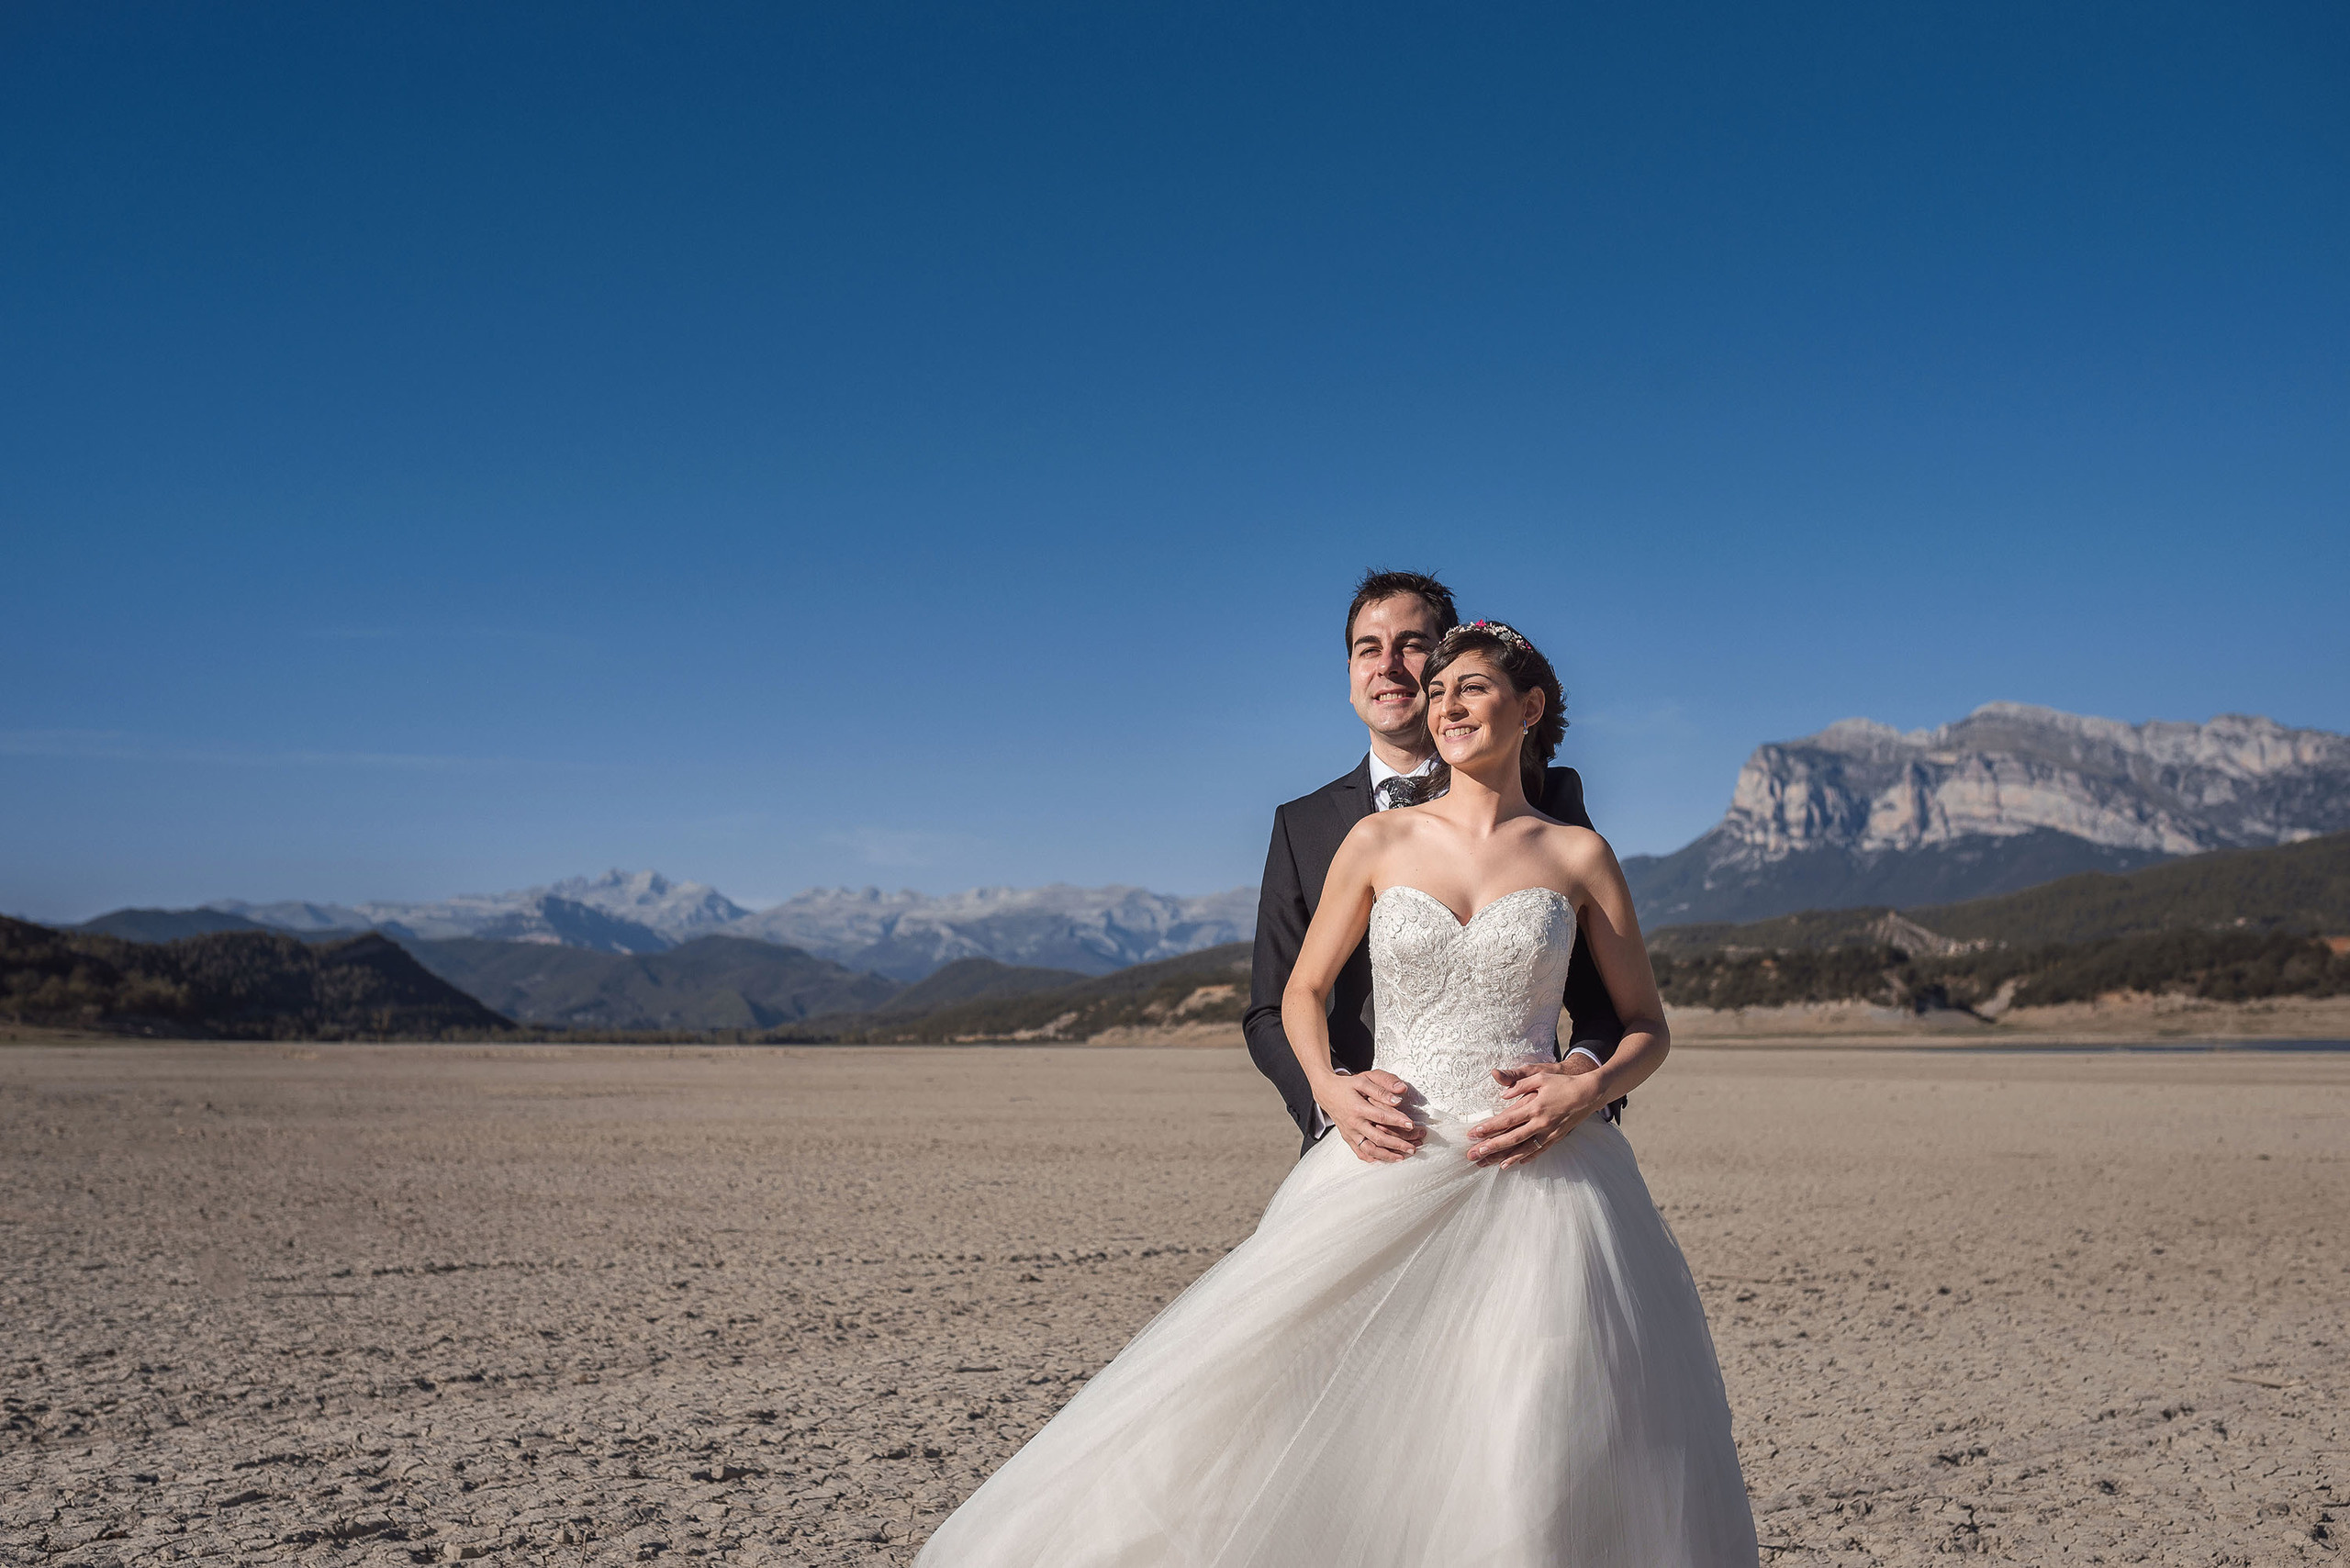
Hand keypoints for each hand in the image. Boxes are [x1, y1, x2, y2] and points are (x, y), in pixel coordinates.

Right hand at [1316, 1069, 1423, 1162]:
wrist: (1326, 1092)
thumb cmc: (1347, 1085)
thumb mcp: (1363, 1080)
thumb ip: (1381, 1088)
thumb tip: (1399, 1096)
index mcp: (1358, 1108)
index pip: (1381, 1116)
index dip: (1398, 1121)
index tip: (1412, 1125)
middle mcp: (1354, 1123)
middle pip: (1378, 1138)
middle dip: (1397, 1144)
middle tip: (1413, 1148)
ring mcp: (1350, 1132)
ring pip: (1369, 1149)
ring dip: (1386, 1155)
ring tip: (1401, 1157)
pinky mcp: (1347, 1137)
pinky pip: (1359, 1152)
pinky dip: (1371, 1158)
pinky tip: (1382, 1160)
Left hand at [1466, 1058, 1604, 1167]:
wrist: (1589, 1093)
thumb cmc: (1562, 1083)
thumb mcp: (1540, 1076)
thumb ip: (1520, 1084)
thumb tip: (1503, 1094)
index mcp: (1534, 1106)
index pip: (1507, 1119)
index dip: (1490, 1127)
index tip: (1475, 1133)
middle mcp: (1541, 1122)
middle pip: (1512, 1138)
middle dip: (1492, 1147)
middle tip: (1475, 1155)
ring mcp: (1549, 1132)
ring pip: (1525, 1148)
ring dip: (1507, 1157)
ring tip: (1491, 1165)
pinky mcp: (1556, 1137)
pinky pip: (1539, 1151)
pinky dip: (1526, 1157)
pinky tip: (1515, 1163)